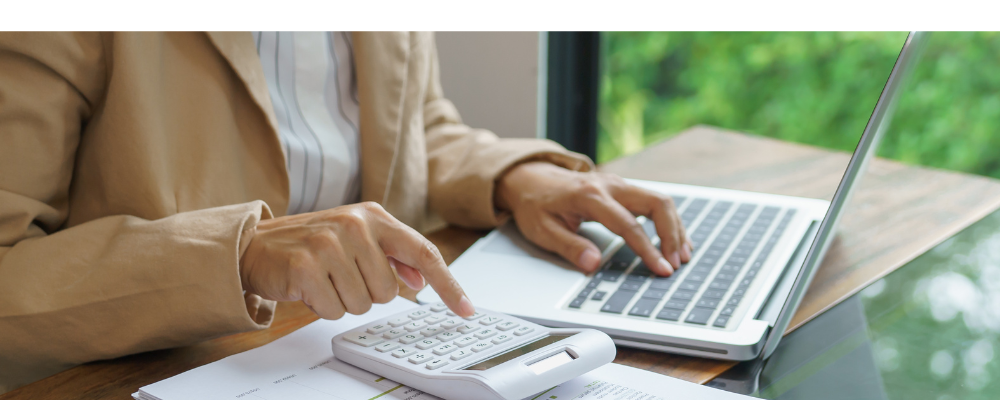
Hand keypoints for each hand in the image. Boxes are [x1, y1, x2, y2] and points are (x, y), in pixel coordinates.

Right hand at [239, 202, 474, 318]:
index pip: (423, 252)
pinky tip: (309, 287)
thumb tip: (421, 278)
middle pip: (389, 291)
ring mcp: (329, 244)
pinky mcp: (306, 266)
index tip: (467, 309)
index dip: (448, 284)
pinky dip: (322, 306)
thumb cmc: (310, 244)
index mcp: (373, 215)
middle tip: (341, 275)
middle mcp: (355, 225)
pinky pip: (335, 310)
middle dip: (366, 293)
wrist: (255, 245)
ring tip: (324, 279)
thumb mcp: (355, 239)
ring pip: (363, 304)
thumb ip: (391, 255)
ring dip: (343, 300)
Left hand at [495, 162, 691, 275]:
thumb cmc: (535, 204)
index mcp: (589, 196)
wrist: (530, 177)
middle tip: (676, 263)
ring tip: (682, 255)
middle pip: (656, 203)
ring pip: (659, 200)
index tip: (662, 269)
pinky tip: (674, 240)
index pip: (628, 224)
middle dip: (672, 234)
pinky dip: (667, 220)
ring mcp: (618, 184)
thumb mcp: (541, 230)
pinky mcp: (622, 188)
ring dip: (675, 227)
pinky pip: (653, 201)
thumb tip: (593, 264)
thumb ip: (569, 246)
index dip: (648, 249)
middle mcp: (610, 185)